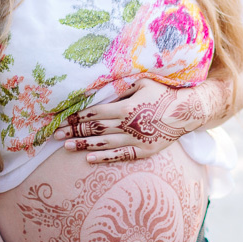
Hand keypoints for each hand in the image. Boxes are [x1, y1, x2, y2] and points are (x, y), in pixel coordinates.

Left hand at [52, 78, 193, 162]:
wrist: (186, 112)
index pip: (94, 113)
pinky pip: (120, 155)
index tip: (62, 120)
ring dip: (83, 144)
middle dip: (74, 131)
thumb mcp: (142, 83)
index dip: (77, 117)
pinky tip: (89, 158)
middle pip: (95, 129)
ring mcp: (135, 140)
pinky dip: (104, 157)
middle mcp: (127, 125)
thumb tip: (102, 88)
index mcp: (125, 107)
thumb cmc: (163, 93)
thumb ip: (121, 88)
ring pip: (103, 143)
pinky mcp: (143, 151)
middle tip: (56, 135)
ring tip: (66, 146)